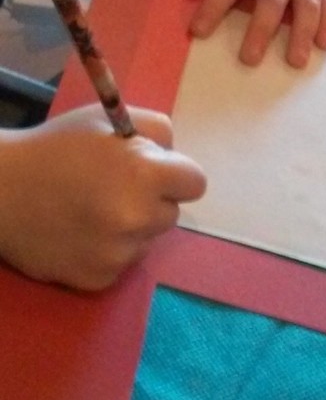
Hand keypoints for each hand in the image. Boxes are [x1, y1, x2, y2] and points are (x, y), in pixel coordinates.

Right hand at [0, 105, 205, 290]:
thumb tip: (176, 157)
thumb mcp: (106, 119)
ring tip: (91, 212)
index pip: (196, 183)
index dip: (176, 176)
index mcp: (145, 174)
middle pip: (172, 213)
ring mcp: (119, 253)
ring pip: (148, 240)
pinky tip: (80, 235)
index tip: (155, 174)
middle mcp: (138, 217)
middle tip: (112, 190)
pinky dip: (107, 252)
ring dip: (130, 229)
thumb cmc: (55, 149)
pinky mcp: (100, 279)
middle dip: (151, 201)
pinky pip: (123, 264)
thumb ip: (155, 131)